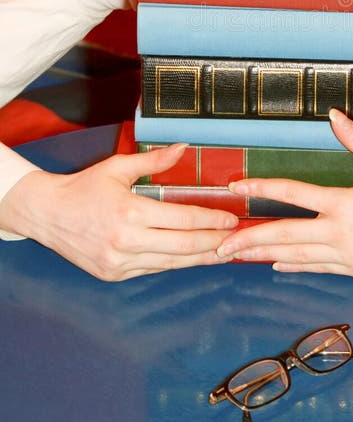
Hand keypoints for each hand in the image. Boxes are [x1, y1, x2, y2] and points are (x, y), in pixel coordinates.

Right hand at [0, 144, 237, 279]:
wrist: (47, 214)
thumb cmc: (84, 188)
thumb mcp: (118, 167)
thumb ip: (154, 160)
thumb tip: (183, 147)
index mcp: (130, 212)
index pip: (183, 219)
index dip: (211, 220)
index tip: (230, 219)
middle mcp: (127, 241)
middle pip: (183, 246)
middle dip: (214, 243)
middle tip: (236, 239)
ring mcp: (120, 262)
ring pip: (171, 263)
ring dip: (200, 258)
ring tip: (222, 253)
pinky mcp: (114, 274)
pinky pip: (153, 269)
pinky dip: (175, 263)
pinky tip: (191, 258)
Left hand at [216, 109, 352, 276]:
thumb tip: (334, 115)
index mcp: (344, 205)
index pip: (293, 194)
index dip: (262, 187)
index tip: (237, 186)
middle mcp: (340, 234)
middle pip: (285, 236)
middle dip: (249, 240)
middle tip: (219, 245)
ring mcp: (347, 256)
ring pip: (296, 256)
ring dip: (264, 255)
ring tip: (238, 257)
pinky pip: (317, 268)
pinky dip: (294, 266)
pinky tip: (277, 264)